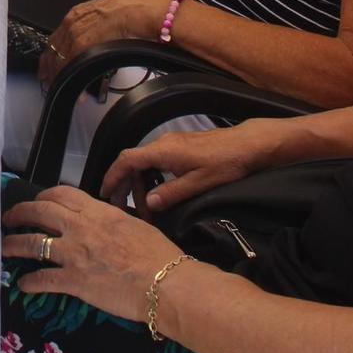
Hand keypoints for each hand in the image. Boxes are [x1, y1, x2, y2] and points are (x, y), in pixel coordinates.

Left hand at [0, 187, 186, 319]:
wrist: (164, 283)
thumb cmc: (157, 254)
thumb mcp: (134, 224)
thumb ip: (113, 219)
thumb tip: (107, 217)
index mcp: (97, 211)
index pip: (61, 194)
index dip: (43, 196)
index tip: (36, 202)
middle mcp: (80, 227)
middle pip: (39, 212)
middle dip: (19, 213)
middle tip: (9, 218)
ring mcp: (74, 253)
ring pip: (33, 243)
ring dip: (13, 245)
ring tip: (3, 249)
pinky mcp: (74, 281)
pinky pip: (43, 279)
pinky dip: (30, 282)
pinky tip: (23, 285)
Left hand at [39, 0, 171, 82]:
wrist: (146, 8)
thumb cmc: (138, 8)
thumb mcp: (112, 13)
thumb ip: (102, 23)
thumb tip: (106, 34)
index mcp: (79, 12)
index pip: (57, 37)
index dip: (52, 55)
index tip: (49, 67)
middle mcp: (73, 21)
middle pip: (53, 50)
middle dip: (52, 69)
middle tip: (53, 83)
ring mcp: (76, 32)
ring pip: (60, 59)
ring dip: (63, 78)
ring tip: (68, 92)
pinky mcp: (83, 44)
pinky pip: (72, 65)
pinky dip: (75, 80)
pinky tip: (81, 94)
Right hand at [100, 120, 288, 212]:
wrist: (248, 145)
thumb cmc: (225, 164)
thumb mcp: (199, 184)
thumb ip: (171, 194)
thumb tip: (149, 204)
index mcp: (162, 151)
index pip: (126, 161)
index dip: (112, 176)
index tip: (104, 194)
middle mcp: (162, 143)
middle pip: (132, 162)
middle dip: (126, 186)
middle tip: (126, 209)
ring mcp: (171, 143)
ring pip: (144, 162)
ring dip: (140, 184)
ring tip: (146, 208)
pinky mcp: (180, 146)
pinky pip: (155, 161)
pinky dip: (150, 177)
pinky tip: (158, 193)